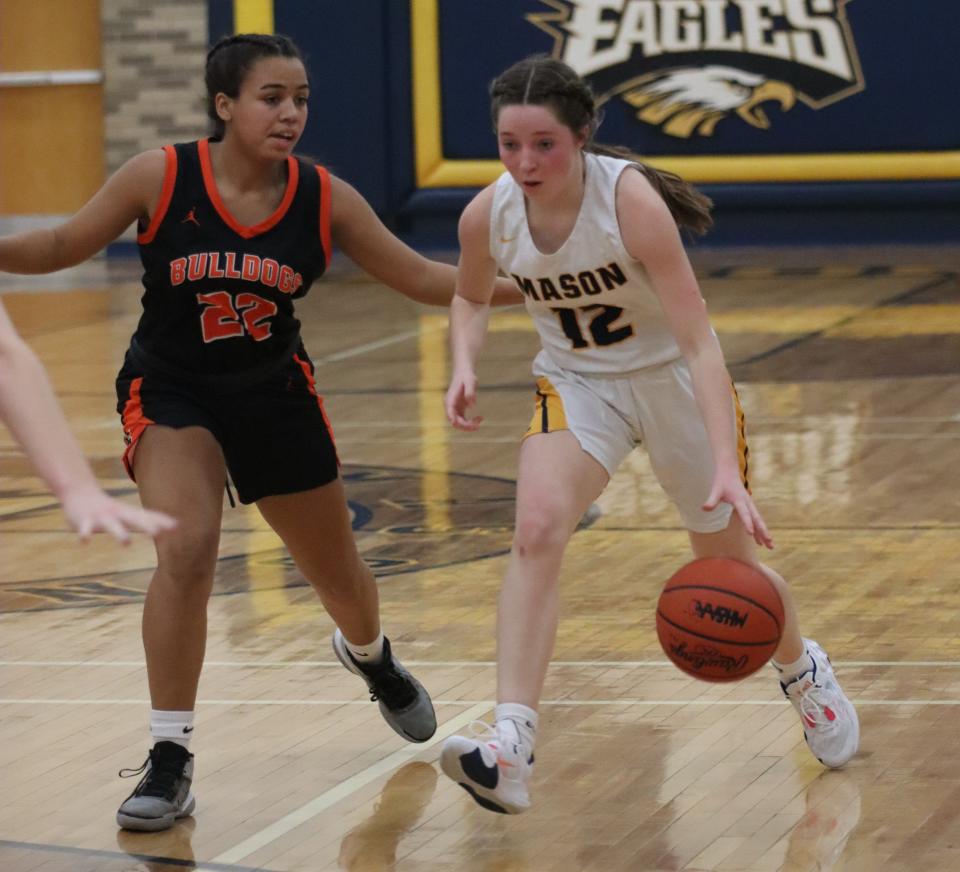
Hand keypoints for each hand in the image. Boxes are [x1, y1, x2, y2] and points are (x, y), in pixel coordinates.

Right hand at [61, 485, 176, 543]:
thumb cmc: (110, 508)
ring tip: (126, 543)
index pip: (148, 516)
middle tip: (157, 533)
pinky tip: (85, 541)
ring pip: (111, 525)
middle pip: (133, 519)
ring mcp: (101, 516)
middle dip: (145, 526)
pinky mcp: (84, 520)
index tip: (176, 526)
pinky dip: (85, 534)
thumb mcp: (130, 513)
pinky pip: (85, 528)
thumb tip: (176, 526)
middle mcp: (117, 513)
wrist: (80, 493)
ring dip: (119, 533)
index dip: (161, 521)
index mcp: (128, 513)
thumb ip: (149, 520)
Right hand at [444, 370, 482, 430]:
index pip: (450, 412)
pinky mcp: (459, 410)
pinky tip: (480, 418)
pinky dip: (471, 422)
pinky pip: (463, 421)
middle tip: (477, 426)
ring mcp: (454, 409)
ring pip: (459, 423)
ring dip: (469, 426)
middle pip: (454, 421)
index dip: (453, 419)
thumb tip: (472, 406)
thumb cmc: (467, 376)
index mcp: (450, 399)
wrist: (464, 373)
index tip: (458, 424)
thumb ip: (470, 393)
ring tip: (480, 420)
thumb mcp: (470, 382)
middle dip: (465, 426)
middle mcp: (450, 406)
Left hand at [703, 473, 772, 548]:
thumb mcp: (715, 490)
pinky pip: (755, 520)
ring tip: (770, 546)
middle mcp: (747, 503)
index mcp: (739, 499)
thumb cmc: (722, 482)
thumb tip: (704, 509)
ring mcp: (750, 505)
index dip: (747, 523)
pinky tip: (760, 541)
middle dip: (763, 532)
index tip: (750, 533)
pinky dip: (758, 530)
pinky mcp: (749, 507)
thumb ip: (711, 500)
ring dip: (764, 533)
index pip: (744, 513)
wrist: (729, 472)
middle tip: (769, 543)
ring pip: (758, 521)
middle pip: (757, 519)